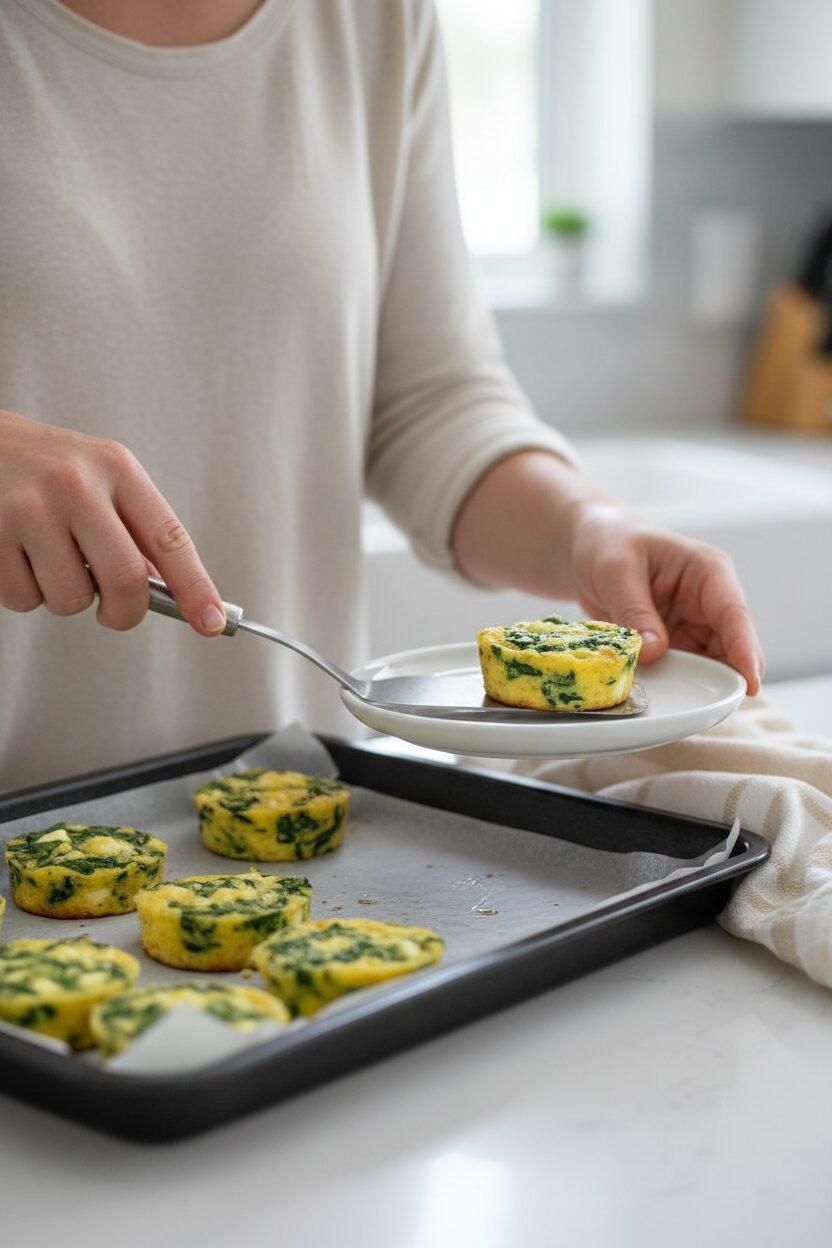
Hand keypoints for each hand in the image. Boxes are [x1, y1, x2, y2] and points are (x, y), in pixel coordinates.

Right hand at [0, 409, 225, 633]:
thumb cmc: (41, 466)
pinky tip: (17, 556)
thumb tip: (165, 590)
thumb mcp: (97, 477)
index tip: (211, 621)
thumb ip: (132, 528)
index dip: (195, 587)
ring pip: (71, 598)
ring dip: (63, 598)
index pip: (170, 539)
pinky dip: (25, 593)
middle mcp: (76, 484)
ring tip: (48, 561)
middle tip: (114, 613)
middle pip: (126, 579)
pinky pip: (24, 598)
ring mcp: (31, 507)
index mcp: (116, 468)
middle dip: (125, 613)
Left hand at [569, 501, 764, 693]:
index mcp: (708, 571)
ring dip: (698, 683)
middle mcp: (709, 600)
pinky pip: (684, 667)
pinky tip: (664, 697)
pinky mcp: (676, 642)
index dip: (744, 650)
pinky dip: (677, 682)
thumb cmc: (607, 544)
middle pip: (731, 646)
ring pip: (710, 663)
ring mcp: (695, 623)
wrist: (589, 547)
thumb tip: (655, 652)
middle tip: (714, 708)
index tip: (751, 683)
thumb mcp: (616, 571)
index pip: (734, 614)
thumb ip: (635, 611)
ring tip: (682, 706)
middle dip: (725, 676)